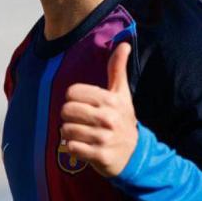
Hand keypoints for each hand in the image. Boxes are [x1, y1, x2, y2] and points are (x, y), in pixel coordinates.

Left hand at [60, 42, 137, 177]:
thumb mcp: (122, 93)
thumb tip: (124, 44)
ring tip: (80, 133)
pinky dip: (72, 148)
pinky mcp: (98, 156)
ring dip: (69, 133)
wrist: (135, 154)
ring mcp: (103, 138)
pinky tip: (82, 146)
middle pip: (66, 110)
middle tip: (79, 120)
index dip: (73, 98)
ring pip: (66, 130)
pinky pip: (71, 148)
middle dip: (68, 116)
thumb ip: (118, 68)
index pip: (72, 92)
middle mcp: (108, 118)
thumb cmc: (123, 119)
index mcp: (111, 100)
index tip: (83, 104)